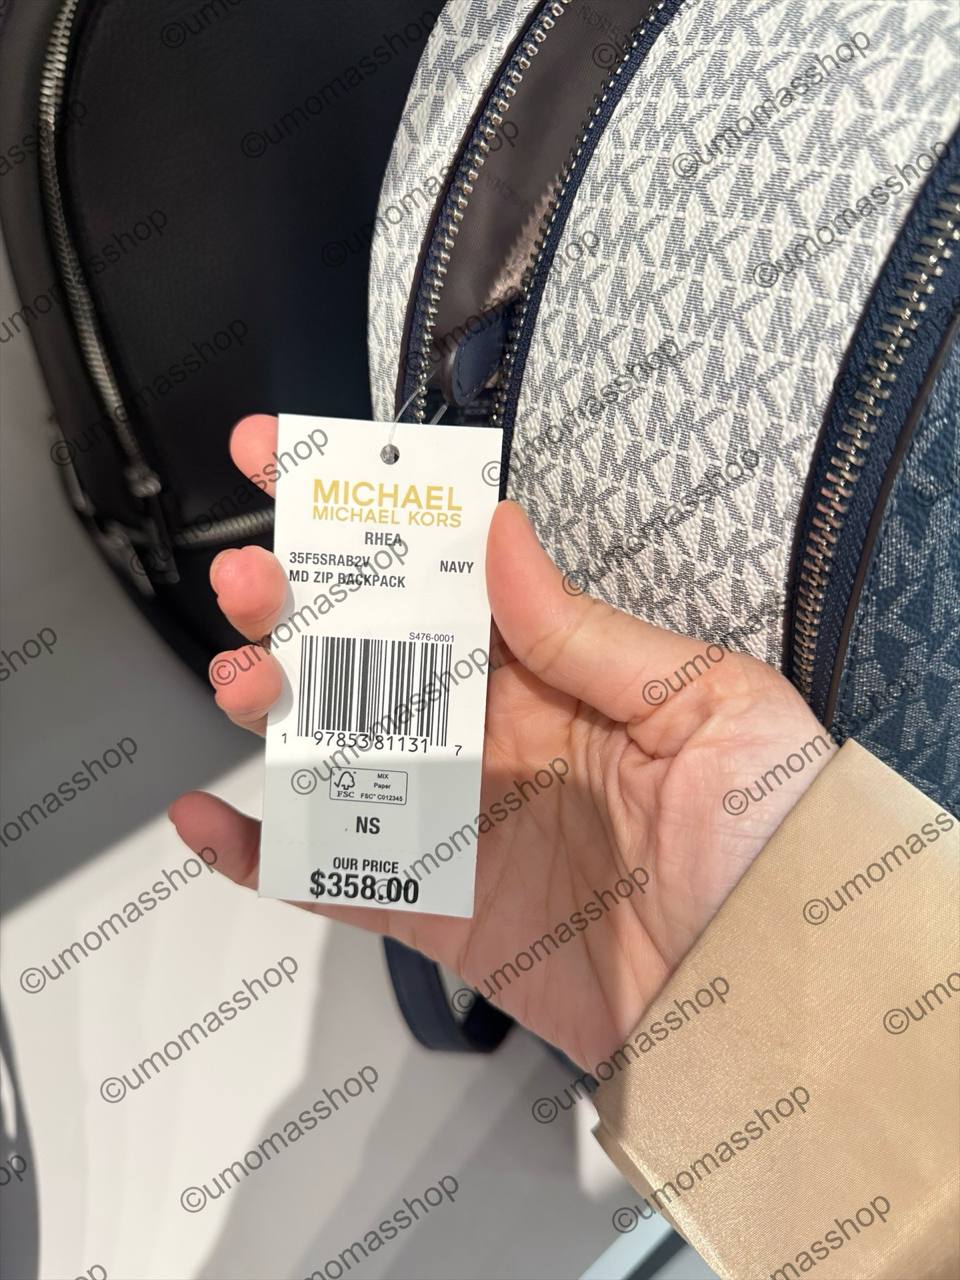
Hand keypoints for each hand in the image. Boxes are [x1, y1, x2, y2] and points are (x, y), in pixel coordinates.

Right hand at [170, 415, 833, 1068]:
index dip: (373, 523)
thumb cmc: (768, 835)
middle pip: (371, 659)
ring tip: (240, 676)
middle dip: (300, 606)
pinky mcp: (440, 908)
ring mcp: (460, 821)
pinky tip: (212, 819)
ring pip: (339, 750)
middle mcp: (497, 739)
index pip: (445, 583)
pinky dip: (266, 855)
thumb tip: (500, 531)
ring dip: (273, 707)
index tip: (294, 465)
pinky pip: (336, 877)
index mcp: (556, 677)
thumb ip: (586, 631)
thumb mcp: (705, 705)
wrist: (772, 990)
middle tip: (249, 578)